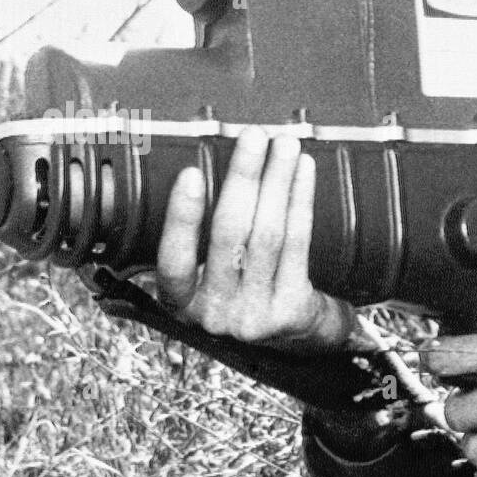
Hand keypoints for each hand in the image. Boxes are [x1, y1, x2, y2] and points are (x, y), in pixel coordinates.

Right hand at [156, 128, 355, 352]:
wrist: (300, 340)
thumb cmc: (250, 292)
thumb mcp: (213, 278)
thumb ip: (201, 240)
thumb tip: (205, 165)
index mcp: (182, 302)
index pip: (173, 261)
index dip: (181, 218)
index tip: (190, 174)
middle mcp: (214, 314)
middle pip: (228, 234)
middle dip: (243, 178)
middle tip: (254, 136)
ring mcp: (254, 316)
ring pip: (266, 235)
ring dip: (276, 182)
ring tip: (284, 144)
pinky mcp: (291, 310)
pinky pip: (297, 244)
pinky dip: (300, 201)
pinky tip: (303, 172)